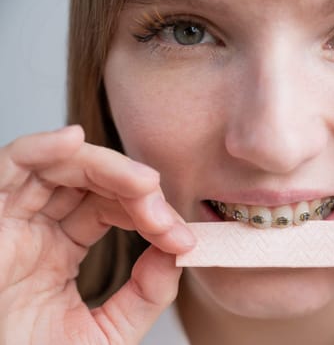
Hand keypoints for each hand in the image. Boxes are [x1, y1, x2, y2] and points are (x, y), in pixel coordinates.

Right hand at [0, 126, 194, 344]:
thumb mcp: (106, 335)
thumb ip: (145, 295)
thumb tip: (177, 253)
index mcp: (56, 252)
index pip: (108, 208)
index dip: (149, 214)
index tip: (183, 239)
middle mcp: (33, 229)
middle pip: (88, 181)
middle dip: (135, 188)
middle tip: (165, 215)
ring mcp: (10, 220)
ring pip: (59, 166)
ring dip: (106, 165)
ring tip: (146, 183)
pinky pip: (10, 165)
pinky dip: (42, 148)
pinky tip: (74, 141)